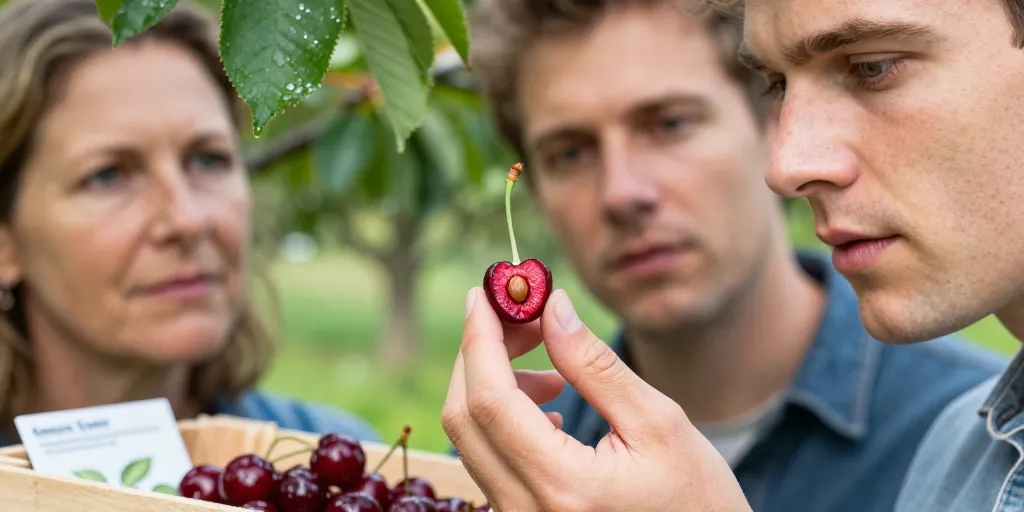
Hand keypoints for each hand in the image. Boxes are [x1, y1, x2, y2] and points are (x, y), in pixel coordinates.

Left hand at [441, 287, 751, 511]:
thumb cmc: (697, 499)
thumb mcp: (658, 423)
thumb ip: (595, 365)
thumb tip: (551, 307)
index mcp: (562, 487)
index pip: (490, 400)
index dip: (481, 339)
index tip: (486, 292)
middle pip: (465, 417)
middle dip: (481, 353)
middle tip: (521, 317)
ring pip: (472, 438)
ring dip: (494, 384)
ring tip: (554, 371)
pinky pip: (489, 459)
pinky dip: (503, 417)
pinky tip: (549, 407)